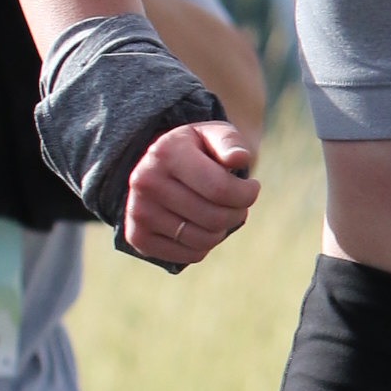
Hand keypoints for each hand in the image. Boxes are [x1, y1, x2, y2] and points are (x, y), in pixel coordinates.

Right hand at [121, 120, 259, 271]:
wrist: (157, 167)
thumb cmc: (195, 150)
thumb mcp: (213, 135)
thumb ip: (229, 142)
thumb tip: (239, 158)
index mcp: (166, 153)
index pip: (220, 189)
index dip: (246, 194)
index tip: (252, 187)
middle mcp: (146, 182)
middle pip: (214, 218)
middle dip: (237, 212)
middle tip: (239, 204)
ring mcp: (139, 211)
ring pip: (204, 240)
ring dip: (222, 230)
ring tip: (221, 214)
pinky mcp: (138, 236)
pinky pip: (190, 255)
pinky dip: (205, 246)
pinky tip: (203, 227)